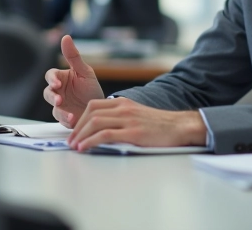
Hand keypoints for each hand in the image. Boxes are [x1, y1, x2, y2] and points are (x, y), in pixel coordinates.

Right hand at [43, 35, 104, 126]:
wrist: (102, 107)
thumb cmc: (91, 87)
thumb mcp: (85, 71)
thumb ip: (73, 56)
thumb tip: (66, 37)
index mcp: (61, 78)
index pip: (50, 75)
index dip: (51, 79)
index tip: (56, 83)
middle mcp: (58, 92)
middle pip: (47, 93)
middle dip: (52, 96)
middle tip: (59, 100)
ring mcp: (61, 106)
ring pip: (54, 108)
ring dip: (60, 112)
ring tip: (70, 115)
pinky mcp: (65, 118)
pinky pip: (62, 120)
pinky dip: (66, 121)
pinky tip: (74, 120)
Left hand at [67, 97, 206, 151]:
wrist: (180, 127)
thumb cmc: (159, 125)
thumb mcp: (137, 115)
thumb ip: (120, 119)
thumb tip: (102, 130)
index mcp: (123, 103)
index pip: (93, 106)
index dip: (80, 119)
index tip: (75, 131)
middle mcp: (123, 108)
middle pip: (90, 114)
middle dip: (77, 128)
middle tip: (71, 141)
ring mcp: (128, 119)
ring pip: (95, 123)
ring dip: (81, 135)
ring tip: (75, 146)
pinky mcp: (133, 132)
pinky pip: (105, 135)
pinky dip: (91, 141)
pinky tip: (85, 148)